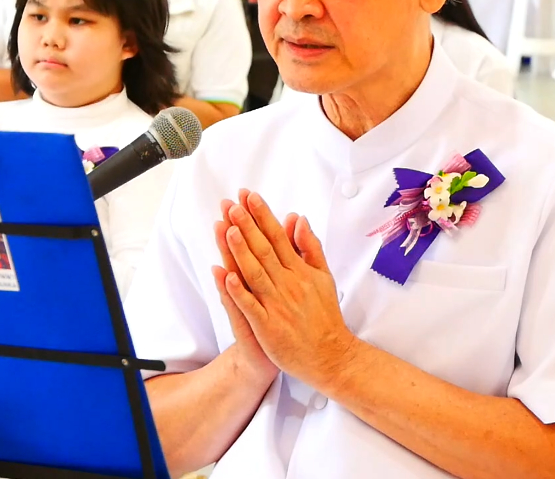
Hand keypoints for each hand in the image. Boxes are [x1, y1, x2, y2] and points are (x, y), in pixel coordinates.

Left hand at [222, 191, 358, 388]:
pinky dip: (237, 291)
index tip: (251, 197)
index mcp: (301, 271)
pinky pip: (250, 306)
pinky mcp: (268, 326)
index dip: (263, 216)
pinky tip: (225, 275)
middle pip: (265, 250)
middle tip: (233, 205)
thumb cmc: (325, 317)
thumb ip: (310, 247)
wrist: (330, 356)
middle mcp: (289, 285)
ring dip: (241, 251)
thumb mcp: (324, 276)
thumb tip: (298, 220)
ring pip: (255, 273)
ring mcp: (277, 305)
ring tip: (228, 229)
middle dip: (248, 226)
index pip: (279, 237)